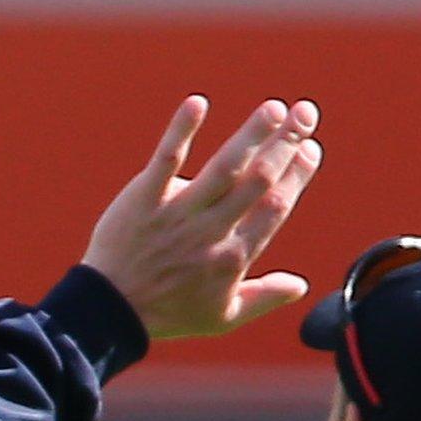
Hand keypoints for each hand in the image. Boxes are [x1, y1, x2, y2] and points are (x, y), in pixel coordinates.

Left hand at [81, 96, 323, 339]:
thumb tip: (300, 284)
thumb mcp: (222, 317)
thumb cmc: (168, 314)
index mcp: (235, 256)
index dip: (297, 174)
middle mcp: (211, 231)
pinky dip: (181, 131)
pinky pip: (166, 160)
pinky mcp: (143, 199)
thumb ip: (265, 297)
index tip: (311, 148)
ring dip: (251, 134)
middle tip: (305, 113)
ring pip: (223, 167)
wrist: (109, 311)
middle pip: (257, 181)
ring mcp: (177, 213)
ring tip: (274, 108)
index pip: (275, 206)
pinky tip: (197, 103)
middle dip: (286, 145)